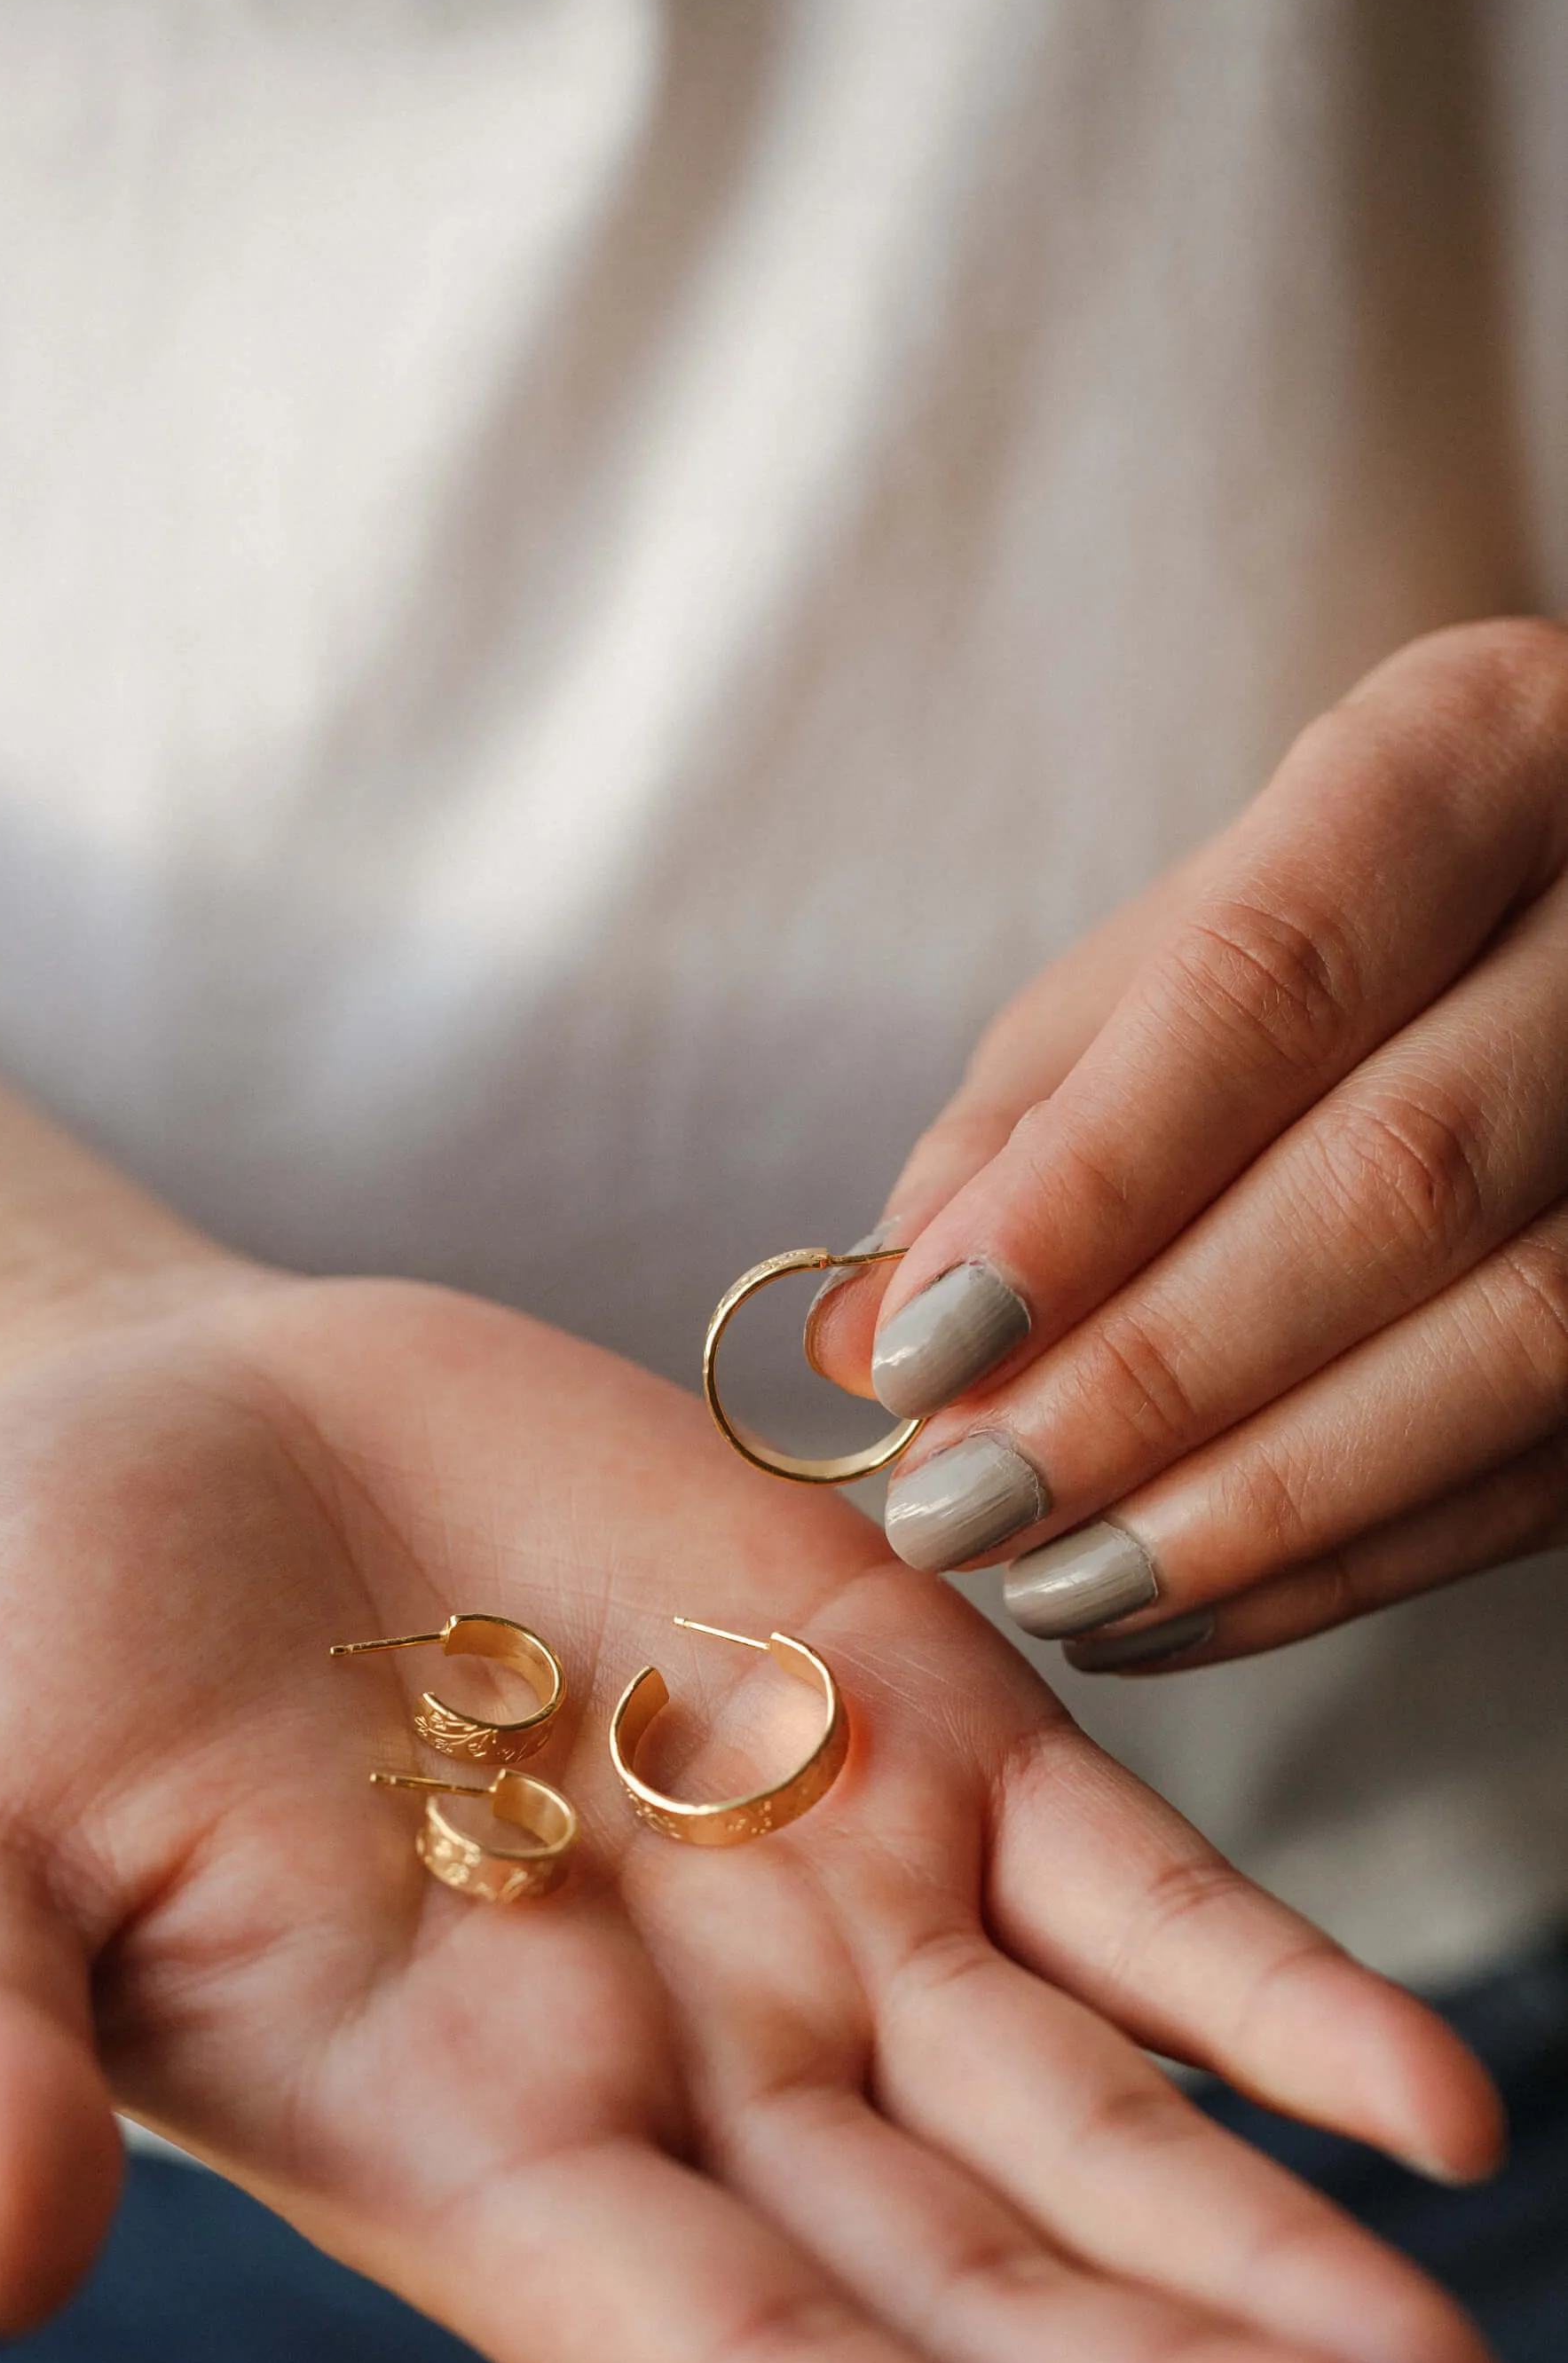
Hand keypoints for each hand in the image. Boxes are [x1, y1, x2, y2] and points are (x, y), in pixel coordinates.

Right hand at [0, 1263, 1511, 2362]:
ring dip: (1269, 2230)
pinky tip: (1421, 2093)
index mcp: (462, 2139)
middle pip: (963, 2268)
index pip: (722, 2353)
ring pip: (1080, 2105)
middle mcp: (677, 2061)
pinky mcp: (880, 1703)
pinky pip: (1111, 1871)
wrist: (141, 1433)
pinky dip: (1260, 1980)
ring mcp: (804, 1885)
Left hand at [810, 618, 1567, 1668]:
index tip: (926, 1348)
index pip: (1270, 976)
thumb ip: (1023, 1128)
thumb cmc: (1336, 937)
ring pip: (1516, 1341)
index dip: (1090, 1186)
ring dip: (1255, 1503)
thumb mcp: (1171, 962)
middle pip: (1398, 1177)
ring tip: (1056, 1584)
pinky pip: (1556, 1460)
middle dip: (1150, 1378)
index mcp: (1476, 755)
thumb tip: (865, 1343)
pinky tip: (1181, 1607)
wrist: (1565, 941)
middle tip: (959, 1508)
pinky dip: (1356, 1561)